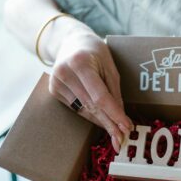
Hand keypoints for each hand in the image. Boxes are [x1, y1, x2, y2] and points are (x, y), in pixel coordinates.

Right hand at [48, 25, 131, 151]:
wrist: (70, 41)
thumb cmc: (95, 53)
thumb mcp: (110, 66)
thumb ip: (114, 92)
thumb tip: (121, 118)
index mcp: (80, 63)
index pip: (100, 96)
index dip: (114, 114)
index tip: (126, 127)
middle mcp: (64, 73)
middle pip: (92, 106)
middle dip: (109, 124)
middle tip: (121, 139)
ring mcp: (56, 83)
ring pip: (84, 111)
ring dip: (102, 123)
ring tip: (116, 135)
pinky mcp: (54, 91)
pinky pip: (78, 109)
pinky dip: (92, 116)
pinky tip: (103, 122)